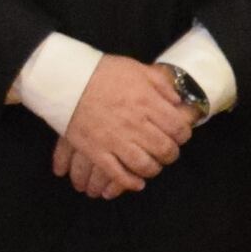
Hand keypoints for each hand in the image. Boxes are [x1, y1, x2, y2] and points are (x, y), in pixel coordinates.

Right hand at [60, 59, 194, 196]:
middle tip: (167, 152)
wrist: (67, 81)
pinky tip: (137, 183)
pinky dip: (130, 182)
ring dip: (153, 169)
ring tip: (153, 166)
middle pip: (164, 149)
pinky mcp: (96, 152)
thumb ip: (160, 84)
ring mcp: (115, 140)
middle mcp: (134, 124)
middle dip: (171, 154)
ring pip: (144, 165)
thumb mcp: (137, 69)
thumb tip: (177, 101)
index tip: (179, 135)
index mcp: (147, 103)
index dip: (183, 134)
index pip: (177, 128)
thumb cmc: (103, 73)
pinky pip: (117, 174)